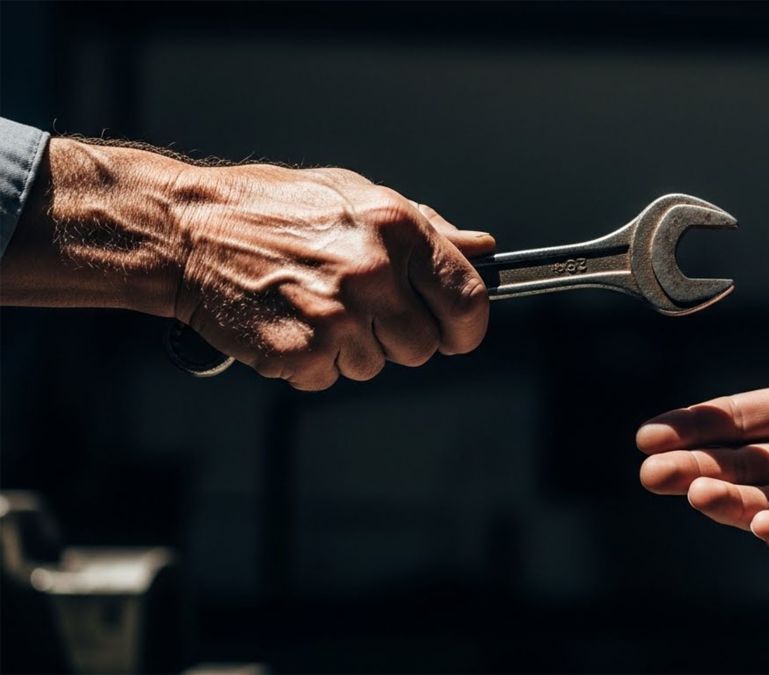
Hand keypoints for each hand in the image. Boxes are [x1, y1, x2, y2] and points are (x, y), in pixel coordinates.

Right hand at [172, 164, 493, 389]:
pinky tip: (286, 324)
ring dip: (349, 350)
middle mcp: (374, 273)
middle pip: (424, 346)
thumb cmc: (269, 209)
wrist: (185, 232)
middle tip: (359, 312)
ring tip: (310, 306)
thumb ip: (426, 228)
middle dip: (398, 339)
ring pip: (375, 366)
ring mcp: (338, 316)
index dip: (467, 326)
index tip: (457, 333)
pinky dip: (310, 364)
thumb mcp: (355, 196)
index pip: (468, 298)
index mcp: (397, 228)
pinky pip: (329, 379)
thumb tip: (481, 249)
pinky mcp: (301, 352)